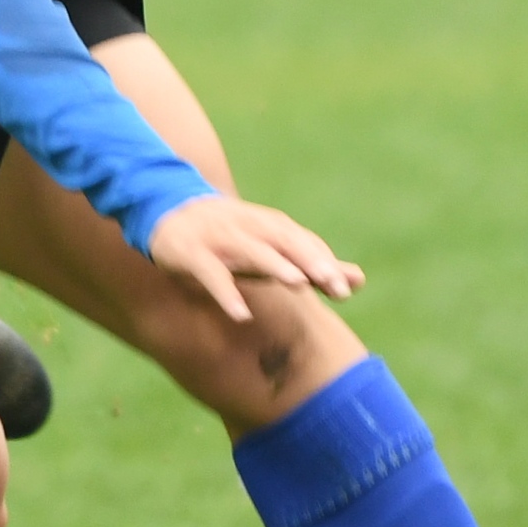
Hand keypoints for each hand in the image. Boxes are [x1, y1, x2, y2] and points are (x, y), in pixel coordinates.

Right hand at [142, 193, 364, 326]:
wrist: (168, 211)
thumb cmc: (231, 238)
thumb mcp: (274, 249)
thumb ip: (314, 265)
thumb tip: (359, 281)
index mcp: (270, 227)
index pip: (303, 243)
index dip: (324, 263)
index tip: (347, 288)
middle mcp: (250, 229)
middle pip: (284, 242)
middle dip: (308, 261)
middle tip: (332, 283)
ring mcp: (221, 239)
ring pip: (251, 251)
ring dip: (274, 265)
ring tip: (297, 283)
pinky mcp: (193, 254)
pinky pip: (212, 274)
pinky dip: (226, 294)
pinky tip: (241, 315)